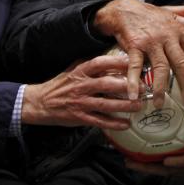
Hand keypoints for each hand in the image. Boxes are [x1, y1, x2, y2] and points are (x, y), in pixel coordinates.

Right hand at [22, 53, 142, 128]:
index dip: (117, 62)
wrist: (40, 102)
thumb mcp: (74, 69)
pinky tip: (126, 124)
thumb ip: (92, 66)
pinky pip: (99, 121)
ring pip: (106, 104)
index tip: (133, 63)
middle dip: (127, 86)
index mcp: (80, 71)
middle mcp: (81, 85)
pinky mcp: (80, 117)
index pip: (100, 63)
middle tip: (143, 88)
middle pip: (106, 84)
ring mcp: (80, 102)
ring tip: (139, 106)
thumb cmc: (61, 84)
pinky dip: (113, 124)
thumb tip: (115, 60)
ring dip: (124, 106)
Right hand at [93, 0, 183, 107]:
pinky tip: (133, 95)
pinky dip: (133, 82)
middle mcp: (167, 37)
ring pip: (160, 67)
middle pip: (181, 63)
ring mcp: (151, 42)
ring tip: (160, 104)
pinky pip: (135, 66)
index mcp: (179, 32)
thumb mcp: (173, 17)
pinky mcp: (134, 46)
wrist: (124, 9)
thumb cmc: (150, 15)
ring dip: (161, 88)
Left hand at [125, 103, 183, 178]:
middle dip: (149, 167)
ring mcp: (175, 168)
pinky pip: (154, 166)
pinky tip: (128, 157)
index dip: (179, 162)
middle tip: (133, 161)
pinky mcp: (169, 167)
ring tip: (126, 160)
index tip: (168, 160)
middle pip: (165, 169)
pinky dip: (142, 163)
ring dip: (142, 166)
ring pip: (157, 169)